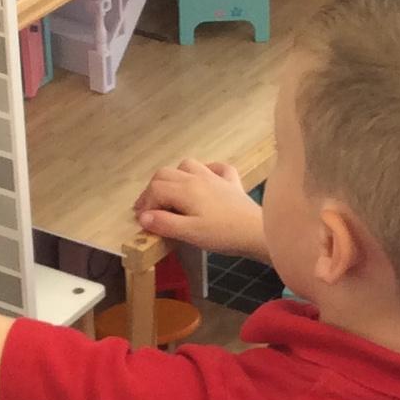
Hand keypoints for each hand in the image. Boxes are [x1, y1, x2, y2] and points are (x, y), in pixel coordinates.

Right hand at [136, 159, 265, 255]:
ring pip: (187, 165)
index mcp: (185, 189)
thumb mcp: (190, 233)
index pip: (155, 189)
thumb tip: (143, 216)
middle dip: (153, 189)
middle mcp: (198, 177)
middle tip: (149, 209)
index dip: (145, 204)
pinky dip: (207, 170)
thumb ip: (165, 223)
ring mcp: (216, 177)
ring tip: (172, 194)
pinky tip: (206, 180)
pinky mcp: (232, 183)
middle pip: (165, 174)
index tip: (142, 220)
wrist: (257, 232)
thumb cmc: (223, 234)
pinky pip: (217, 167)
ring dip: (175, 176)